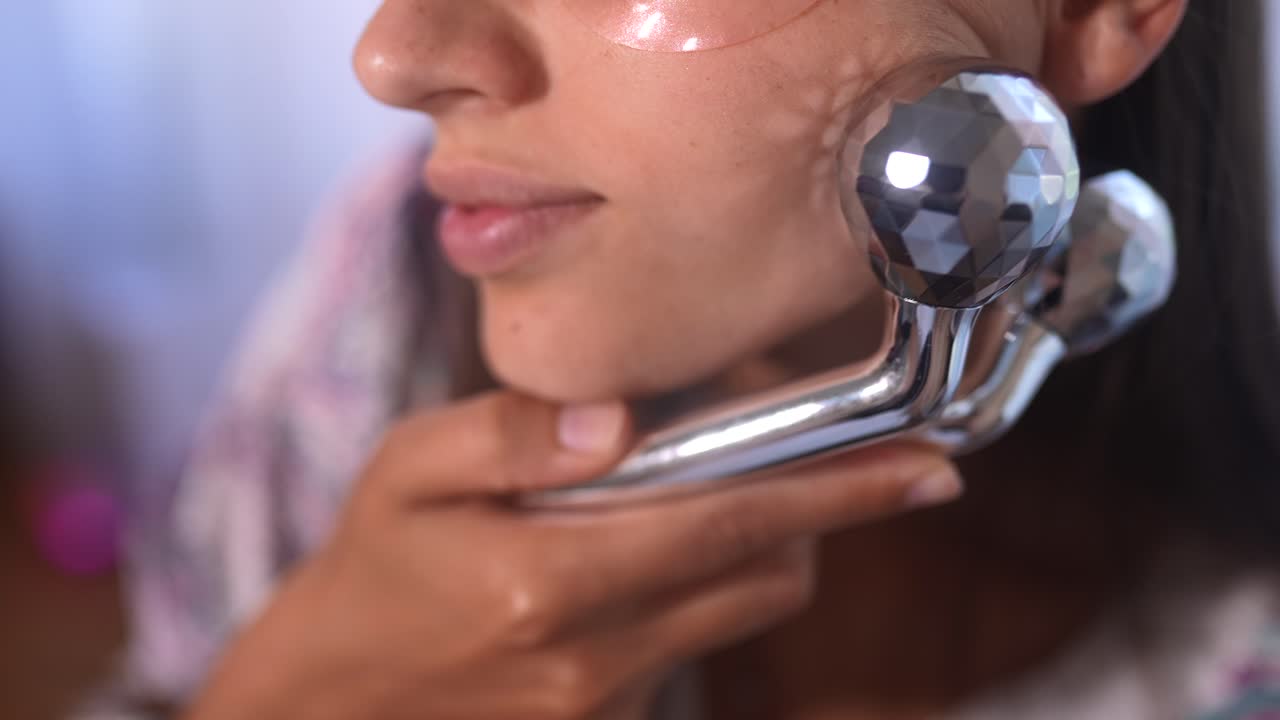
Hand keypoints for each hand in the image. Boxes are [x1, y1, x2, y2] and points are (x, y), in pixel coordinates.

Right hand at [185, 392, 961, 719]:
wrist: (325, 707)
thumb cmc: (364, 578)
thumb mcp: (406, 476)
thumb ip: (511, 435)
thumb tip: (619, 415)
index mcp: (550, 583)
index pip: (732, 526)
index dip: (840, 493)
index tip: (927, 467)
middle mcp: (596, 657)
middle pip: (769, 578)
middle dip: (811, 515)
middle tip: (801, 451)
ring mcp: (605, 704)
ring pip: (741, 612)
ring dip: (755, 549)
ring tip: (700, 491)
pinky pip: (691, 644)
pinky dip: (695, 589)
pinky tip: (634, 557)